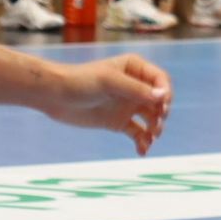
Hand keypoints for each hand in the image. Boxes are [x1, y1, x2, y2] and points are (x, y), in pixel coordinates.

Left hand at [41, 54, 171, 155]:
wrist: (54, 96)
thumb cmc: (81, 81)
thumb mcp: (109, 82)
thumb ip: (136, 89)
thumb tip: (163, 97)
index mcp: (135, 69)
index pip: (160, 80)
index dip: (165, 93)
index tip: (163, 105)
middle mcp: (135, 87)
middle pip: (159, 101)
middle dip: (162, 113)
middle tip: (156, 125)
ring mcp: (128, 105)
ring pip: (151, 119)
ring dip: (155, 129)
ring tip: (150, 138)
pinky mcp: (119, 122)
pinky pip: (138, 133)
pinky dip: (142, 142)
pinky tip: (142, 150)